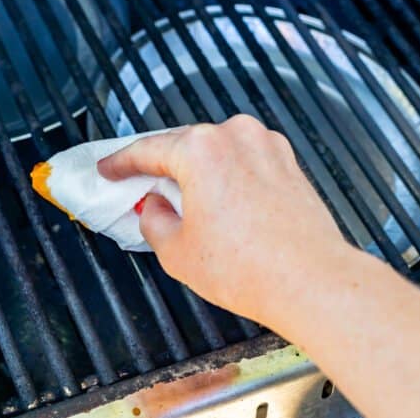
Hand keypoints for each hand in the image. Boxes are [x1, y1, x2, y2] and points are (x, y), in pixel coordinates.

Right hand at [98, 114, 350, 320]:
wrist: (311, 281)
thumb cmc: (250, 268)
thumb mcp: (175, 250)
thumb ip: (153, 219)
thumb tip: (154, 206)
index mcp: (201, 150)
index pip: (147, 150)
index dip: (120, 163)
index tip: (109, 169)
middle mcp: (236, 136)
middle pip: (182, 144)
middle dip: (159, 165)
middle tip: (139, 184)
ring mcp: (266, 146)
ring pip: (215, 150)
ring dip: (194, 169)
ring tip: (181, 197)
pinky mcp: (287, 162)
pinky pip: (242, 159)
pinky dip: (224, 173)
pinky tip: (218, 199)